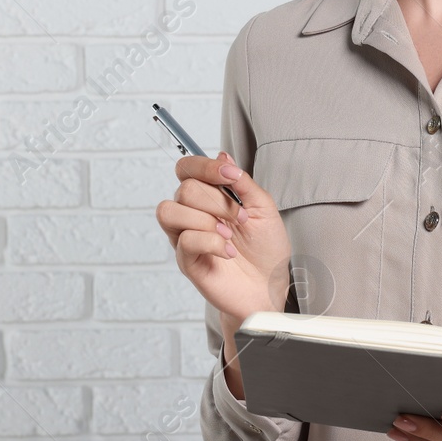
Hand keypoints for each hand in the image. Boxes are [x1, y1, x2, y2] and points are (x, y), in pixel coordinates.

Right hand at [156, 151, 291, 325]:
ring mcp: (186, 237)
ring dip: (206, 219)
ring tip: (229, 234)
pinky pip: (185, 241)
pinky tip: (228, 252)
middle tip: (240, 218)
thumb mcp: (263, 206)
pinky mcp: (187, 261)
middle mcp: (192, 214)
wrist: (271, 284)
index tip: (230, 175)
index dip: (205, 166)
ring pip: (170, 211)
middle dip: (217, 200)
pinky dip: (211, 242)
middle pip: (184, 189)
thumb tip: (223, 155)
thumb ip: (242, 182)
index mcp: (208, 197)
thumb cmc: (266, 247)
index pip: (187, 169)